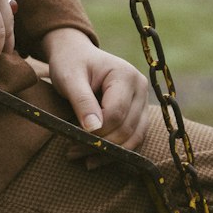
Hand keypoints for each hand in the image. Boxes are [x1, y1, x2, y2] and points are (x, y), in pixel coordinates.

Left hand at [40, 27, 147, 152]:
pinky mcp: (139, 114)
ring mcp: (143, 102)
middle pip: (126, 128)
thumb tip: (94, 129)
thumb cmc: (71, 62)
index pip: (116, 113)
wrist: (76, 54)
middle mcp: (140, 88)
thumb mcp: (69, 78)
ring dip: (108, 153)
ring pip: (133, 138)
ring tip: (81, 157)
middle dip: (100, 145)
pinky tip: (93, 158)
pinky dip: (114, 151)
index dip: (97, 130)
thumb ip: (82, 101)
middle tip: (71, 152)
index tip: (73, 136)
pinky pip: (132, 139)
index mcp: (125, 75)